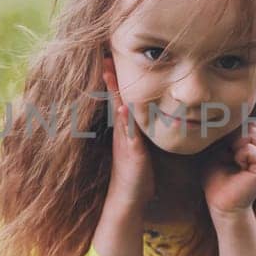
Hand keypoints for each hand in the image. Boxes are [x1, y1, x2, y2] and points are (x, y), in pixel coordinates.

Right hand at [101, 49, 154, 213]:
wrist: (130, 200)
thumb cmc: (137, 175)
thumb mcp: (139, 148)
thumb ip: (140, 132)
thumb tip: (150, 115)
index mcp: (124, 129)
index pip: (118, 98)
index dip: (114, 80)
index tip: (110, 58)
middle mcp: (121, 132)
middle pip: (113, 99)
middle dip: (109, 78)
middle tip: (104, 55)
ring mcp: (124, 142)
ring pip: (118, 112)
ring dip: (113, 92)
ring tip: (108, 71)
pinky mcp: (131, 154)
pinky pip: (127, 134)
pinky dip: (124, 120)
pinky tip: (122, 107)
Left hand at [202, 120, 255, 220]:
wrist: (221, 205)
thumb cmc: (217, 180)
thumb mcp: (218, 152)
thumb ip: (226, 135)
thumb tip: (225, 115)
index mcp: (255, 147)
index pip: (247, 122)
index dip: (231, 130)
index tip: (223, 149)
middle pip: (250, 124)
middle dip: (233, 136)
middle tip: (227, 156)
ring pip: (250, 132)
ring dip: (235, 144)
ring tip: (233, 161)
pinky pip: (250, 148)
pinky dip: (239, 155)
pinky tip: (238, 167)